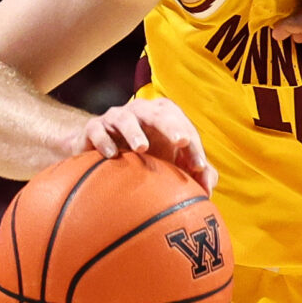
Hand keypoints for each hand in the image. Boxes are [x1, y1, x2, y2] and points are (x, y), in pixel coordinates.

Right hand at [74, 96, 218, 192]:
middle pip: (159, 114)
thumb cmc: (145, 158)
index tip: (199, 167)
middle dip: (172, 126)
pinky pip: (97, 131)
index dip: (194, 147)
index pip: (184, 128)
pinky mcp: (93, 128)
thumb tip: (208, 190)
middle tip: (181, 141)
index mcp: (165, 117)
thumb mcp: (171, 164)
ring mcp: (116, 118)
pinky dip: (104, 141)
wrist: (100, 153)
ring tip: (142, 148)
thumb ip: (195, 173)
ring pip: (125, 119)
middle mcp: (141, 112)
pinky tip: (111, 155)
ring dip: (135, 132)